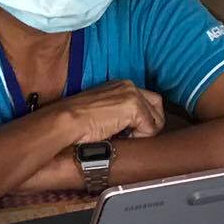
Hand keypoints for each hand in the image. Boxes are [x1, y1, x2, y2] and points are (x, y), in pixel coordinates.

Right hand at [47, 79, 165, 145]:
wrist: (66, 121)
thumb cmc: (77, 121)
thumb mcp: (102, 112)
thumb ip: (119, 114)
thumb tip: (132, 128)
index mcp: (120, 85)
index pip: (146, 100)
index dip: (143, 119)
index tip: (130, 132)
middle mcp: (128, 85)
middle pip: (157, 105)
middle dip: (150, 124)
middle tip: (132, 136)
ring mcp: (133, 95)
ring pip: (156, 119)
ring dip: (143, 132)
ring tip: (122, 137)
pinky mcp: (134, 107)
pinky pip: (150, 129)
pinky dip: (138, 138)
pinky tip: (120, 137)